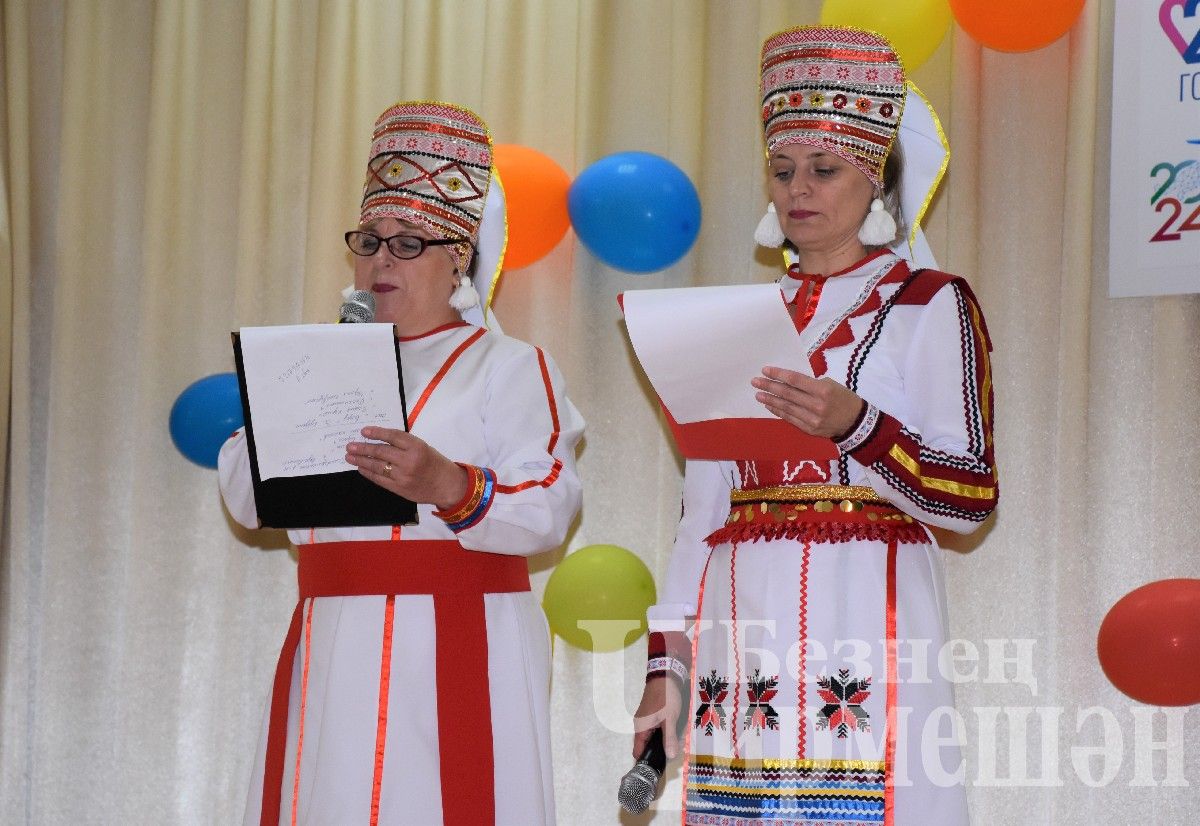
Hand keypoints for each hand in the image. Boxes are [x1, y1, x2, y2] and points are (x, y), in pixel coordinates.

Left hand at [345, 426, 467, 508]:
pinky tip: (361, 468)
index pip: (392, 437)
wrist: (446, 485)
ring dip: (361, 461)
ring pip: (377, 466)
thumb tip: (380, 440)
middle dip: (363, 448)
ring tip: (350, 457)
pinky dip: (369, 473)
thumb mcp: (423, 447)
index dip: (377, 433)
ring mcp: (402, 476)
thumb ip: (404, 444)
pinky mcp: (399, 488)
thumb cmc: (435, 463)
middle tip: (350, 446)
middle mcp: (409, 461)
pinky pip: (379, 479)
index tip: (363, 431)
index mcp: (417, 447)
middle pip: (381, 452)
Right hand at [632, 676, 683, 759]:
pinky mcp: (651, 714)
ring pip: (651, 737)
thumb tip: (670, 757)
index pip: (638, 751)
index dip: (646, 761)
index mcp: (641, 728)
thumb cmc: (666, 698)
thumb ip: (669, 738)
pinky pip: (654, 729)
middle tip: (671, 756)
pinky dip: (662, 733)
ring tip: (675, 746)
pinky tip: (673, 733)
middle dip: (657, 751)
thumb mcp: (670, 719)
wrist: (665, 675)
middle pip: (645, 745)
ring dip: (661, 741)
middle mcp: (640, 725)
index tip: (657, 768)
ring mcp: (645, 719)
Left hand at [751, 366, 864, 438]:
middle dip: (769, 386)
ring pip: (786, 407)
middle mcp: (816, 405)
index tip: (765, 370)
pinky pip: (790, 419)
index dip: (778, 375)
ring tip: (758, 394)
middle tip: (755, 382)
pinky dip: (779, 412)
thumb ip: (810, 384)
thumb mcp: (831, 384)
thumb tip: (788, 381)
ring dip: (770, 400)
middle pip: (787, 394)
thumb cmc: (843, 398)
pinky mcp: (810, 429)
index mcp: (823, 390)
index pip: (795, 380)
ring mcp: (812, 419)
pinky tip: (769, 406)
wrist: (856, 421)